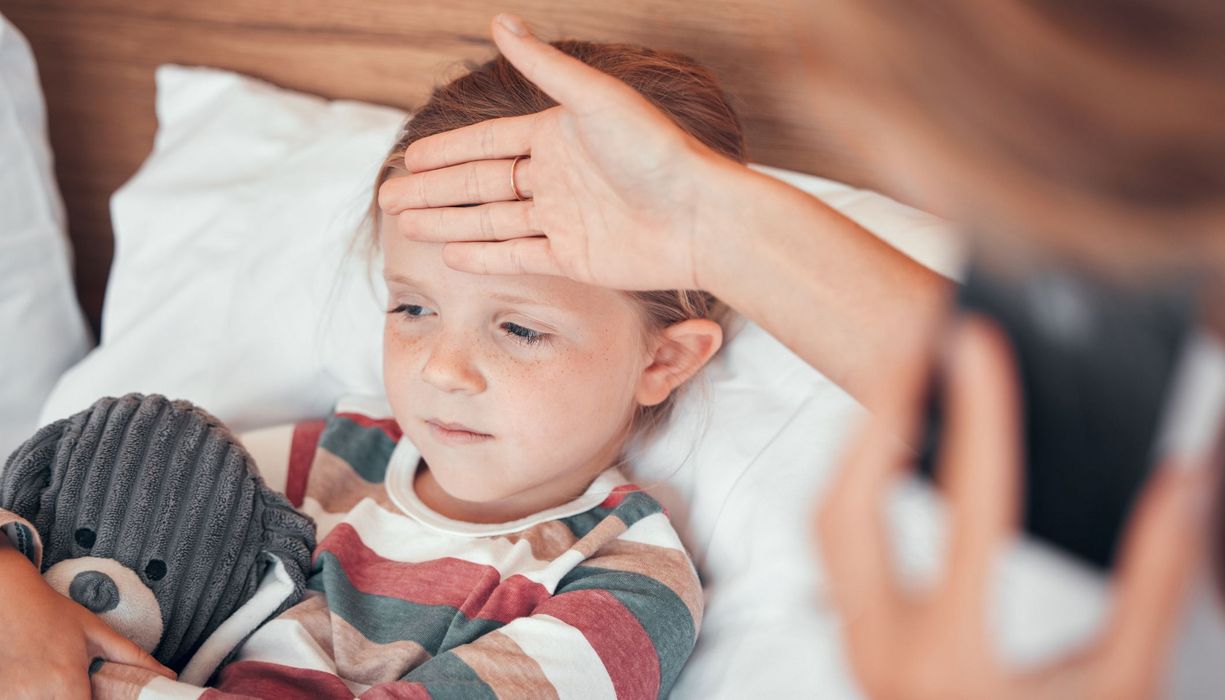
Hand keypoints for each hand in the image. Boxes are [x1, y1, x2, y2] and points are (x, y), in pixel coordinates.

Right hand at [0, 541, 175, 697]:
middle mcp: (36, 695)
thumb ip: (133, 657)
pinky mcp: (2, 694)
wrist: (12, 600)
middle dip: (78, 699)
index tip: (96, 695)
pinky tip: (41, 683)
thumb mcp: (98, 632)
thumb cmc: (52, 613)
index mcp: (65, 682)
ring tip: (60, 681)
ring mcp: (13, 696)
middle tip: (82, 686)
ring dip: (57, 697)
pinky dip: (38, 696)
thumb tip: (165, 674)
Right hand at [378, 13, 737, 291]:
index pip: (488, 144)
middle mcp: (556, 177)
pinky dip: (485, 255)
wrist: (700, 215)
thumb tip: (498, 19)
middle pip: (481, 184)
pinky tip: (450, 255)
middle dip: (434, 190)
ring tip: (405, 224)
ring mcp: (563, 220)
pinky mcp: (574, 258)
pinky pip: (518, 255)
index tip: (408, 157)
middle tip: (389, 196)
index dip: (448, 151)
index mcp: (558, 137)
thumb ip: (545, 68)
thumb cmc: (656, 150)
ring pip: (491, 220)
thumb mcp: (596, 100)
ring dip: (448, 221)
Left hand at [816, 318, 1207, 699]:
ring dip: (859, 443)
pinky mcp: (854, 642)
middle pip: (850, 505)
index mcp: (960, 660)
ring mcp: (857, 648)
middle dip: (880, 413)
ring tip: (907, 380)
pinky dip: (854, 481)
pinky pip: (831, 545)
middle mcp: (887, 651)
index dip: (980, 417)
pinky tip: (891, 448)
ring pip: (824, 523)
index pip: (971, 512)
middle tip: (920, 343)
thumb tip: (1180, 481)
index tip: (981, 341)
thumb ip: (1155, 583)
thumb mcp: (1127, 683)